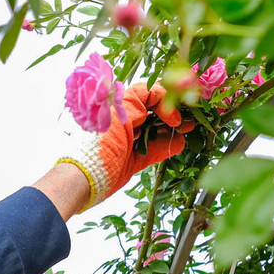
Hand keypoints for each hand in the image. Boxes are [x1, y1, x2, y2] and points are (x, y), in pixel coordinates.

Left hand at [57, 82, 194, 210]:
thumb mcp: (120, 116)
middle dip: (172, 113)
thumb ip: (138, 103)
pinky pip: (153, 150)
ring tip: (189, 128)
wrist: (83, 180)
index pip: (145, 93)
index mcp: (117, 107)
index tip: (173, 112)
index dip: (163, 98)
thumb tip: (157, 97)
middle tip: (189, 116)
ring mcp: (128, 142)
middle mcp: (124, 122)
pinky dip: (167, 146)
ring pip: (155, 130)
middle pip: (152, 112)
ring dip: (172, 129)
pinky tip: (180, 143)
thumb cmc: (98, 145)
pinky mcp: (132, 160)